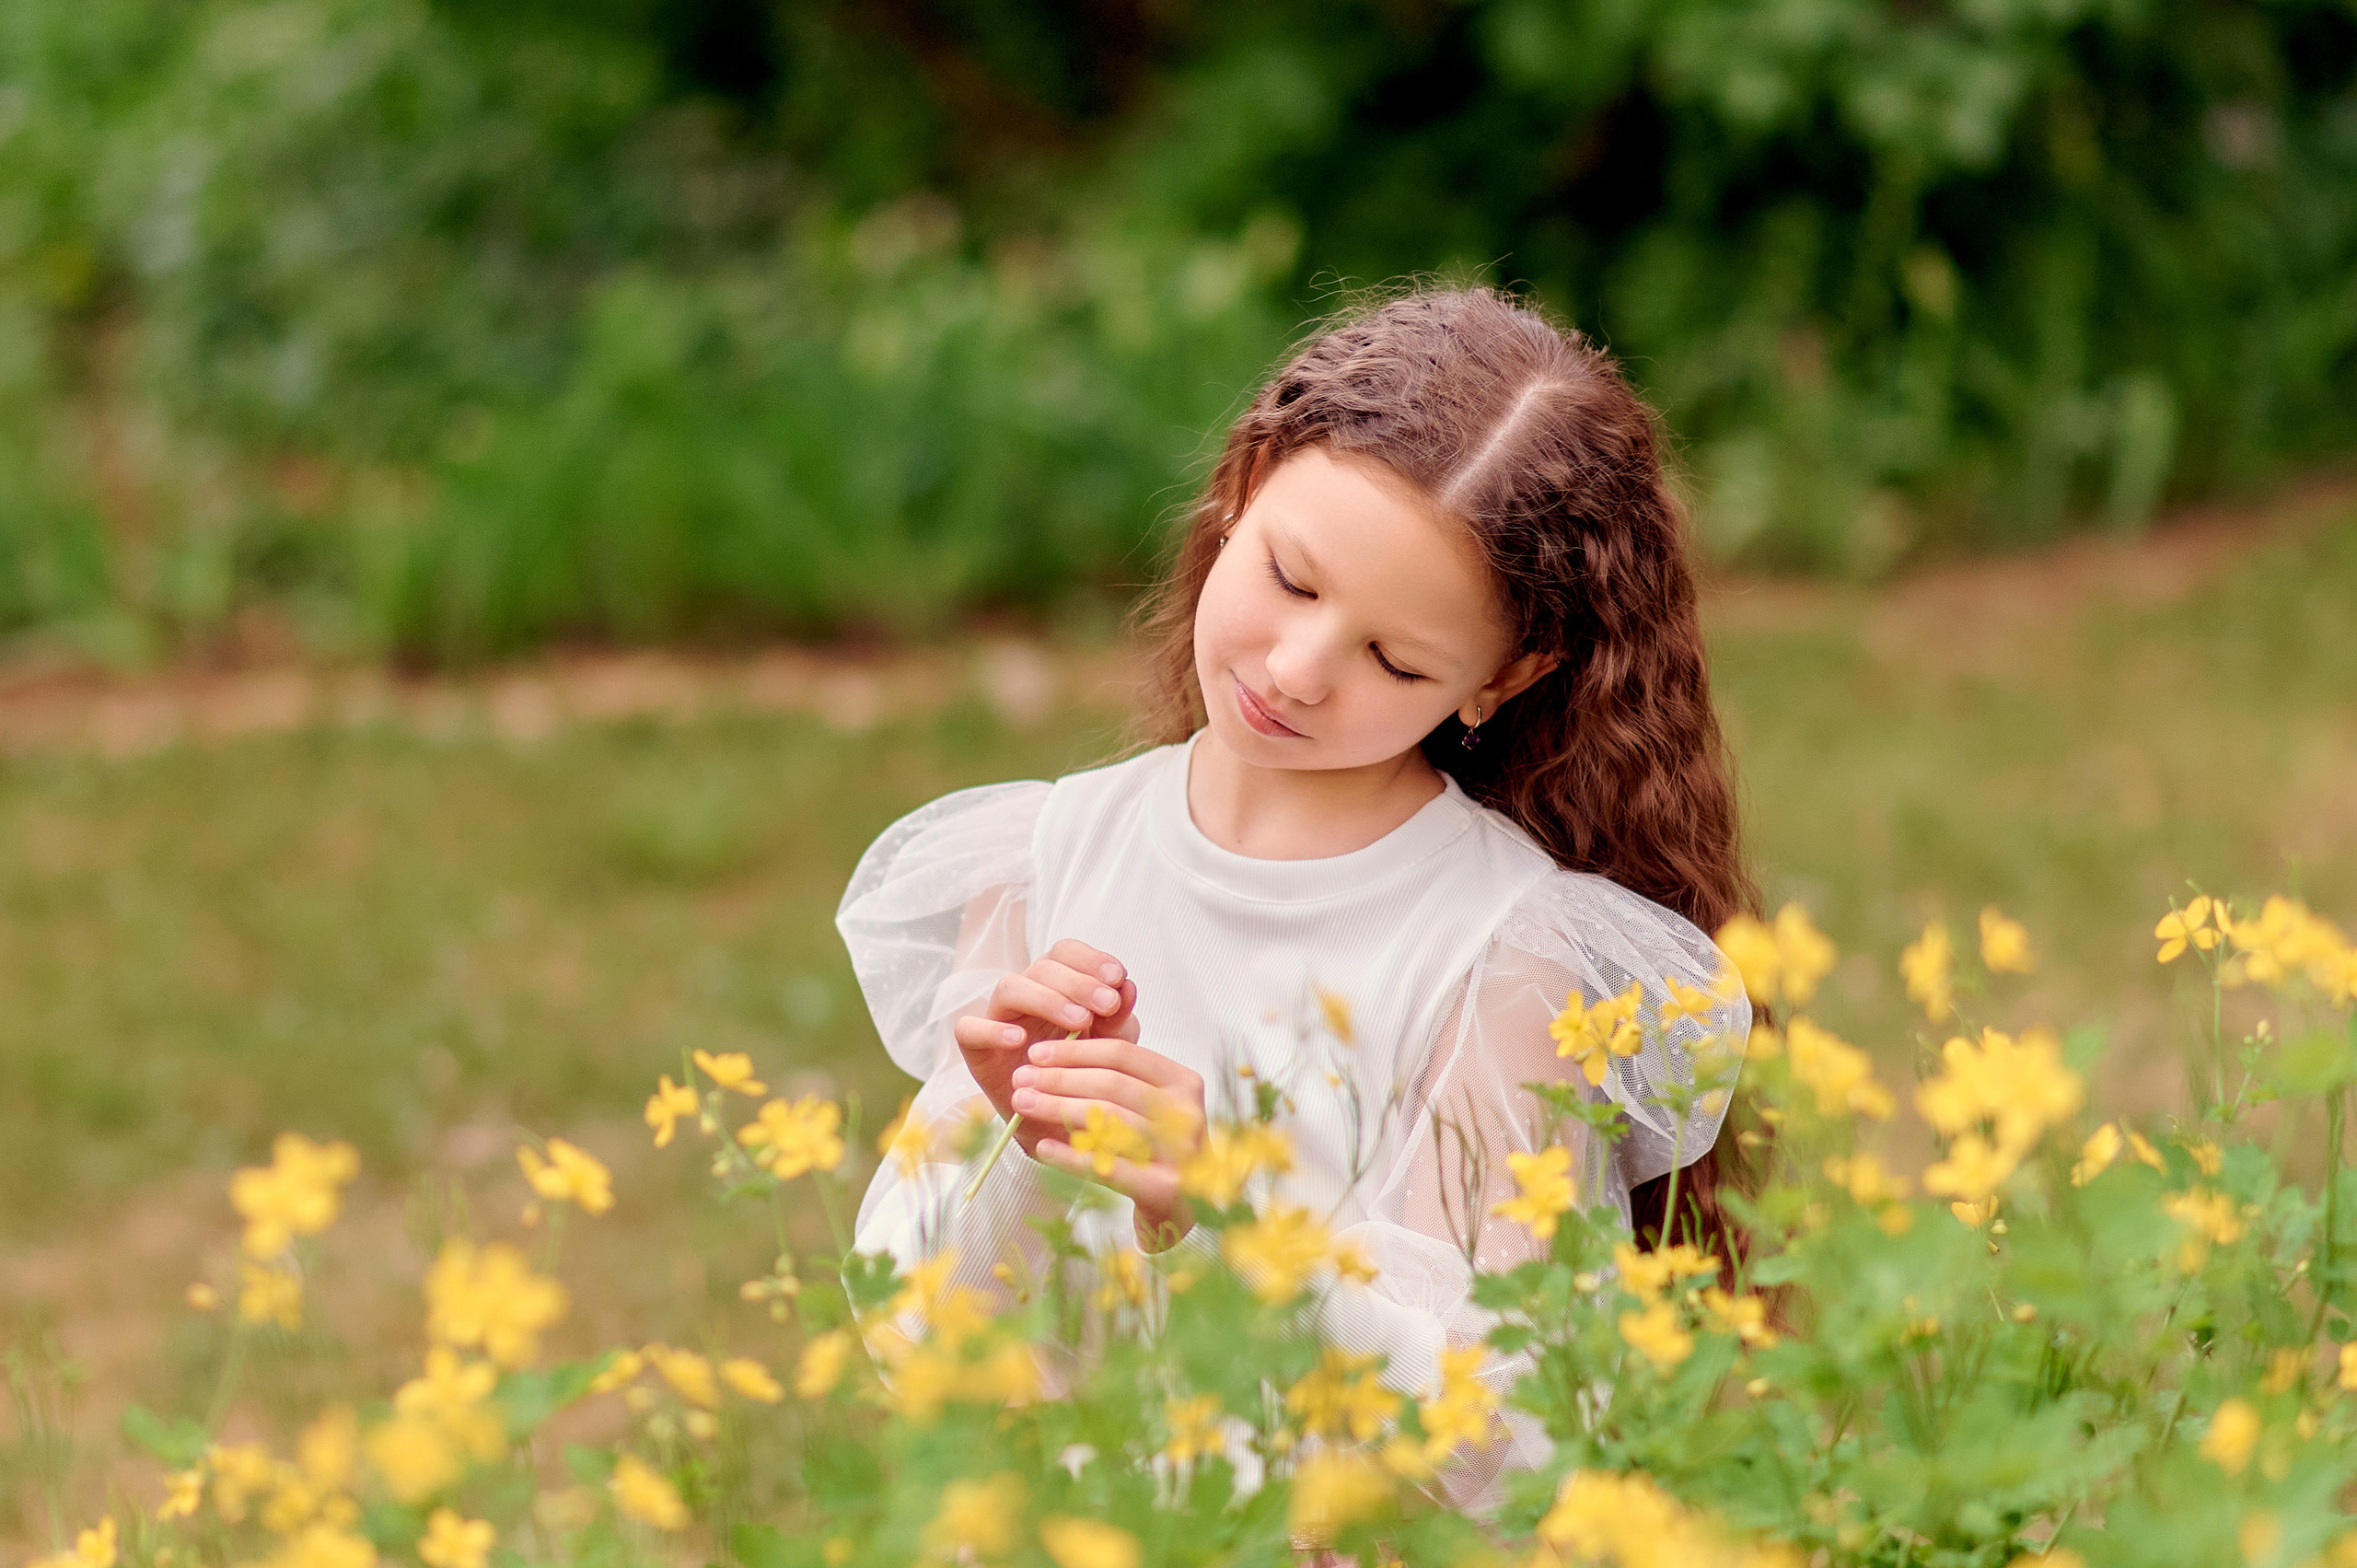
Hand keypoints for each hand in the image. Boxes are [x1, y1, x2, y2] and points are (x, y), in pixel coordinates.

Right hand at [953, 940, 1137, 1129]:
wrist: (1061, 1120)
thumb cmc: (1085, 1072)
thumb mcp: (1112, 1045)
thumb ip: (1119, 1017)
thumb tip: (1128, 986)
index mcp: (1057, 983)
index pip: (1066, 952)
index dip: (1090, 959)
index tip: (1118, 977)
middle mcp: (1026, 992)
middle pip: (1042, 966)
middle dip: (1078, 982)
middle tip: (1107, 1003)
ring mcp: (998, 1017)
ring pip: (1009, 987)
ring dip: (1047, 1000)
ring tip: (1080, 1021)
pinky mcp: (975, 1047)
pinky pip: (969, 1028)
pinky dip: (991, 1030)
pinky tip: (1020, 1040)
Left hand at [1017, 1035, 1205, 1251]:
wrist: (1180, 1209)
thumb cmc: (1153, 1149)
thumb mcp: (1143, 1106)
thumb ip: (1111, 1079)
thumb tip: (1047, 1059)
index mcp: (1183, 1082)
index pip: (1123, 1054)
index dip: (1076, 1052)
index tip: (1036, 1053)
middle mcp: (1186, 1113)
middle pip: (1112, 1084)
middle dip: (1059, 1079)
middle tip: (1020, 1078)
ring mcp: (1180, 1152)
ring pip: (1108, 1120)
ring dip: (1058, 1108)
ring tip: (1023, 1104)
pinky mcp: (1164, 1188)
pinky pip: (1108, 1167)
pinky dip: (1071, 1156)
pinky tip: (1042, 1148)